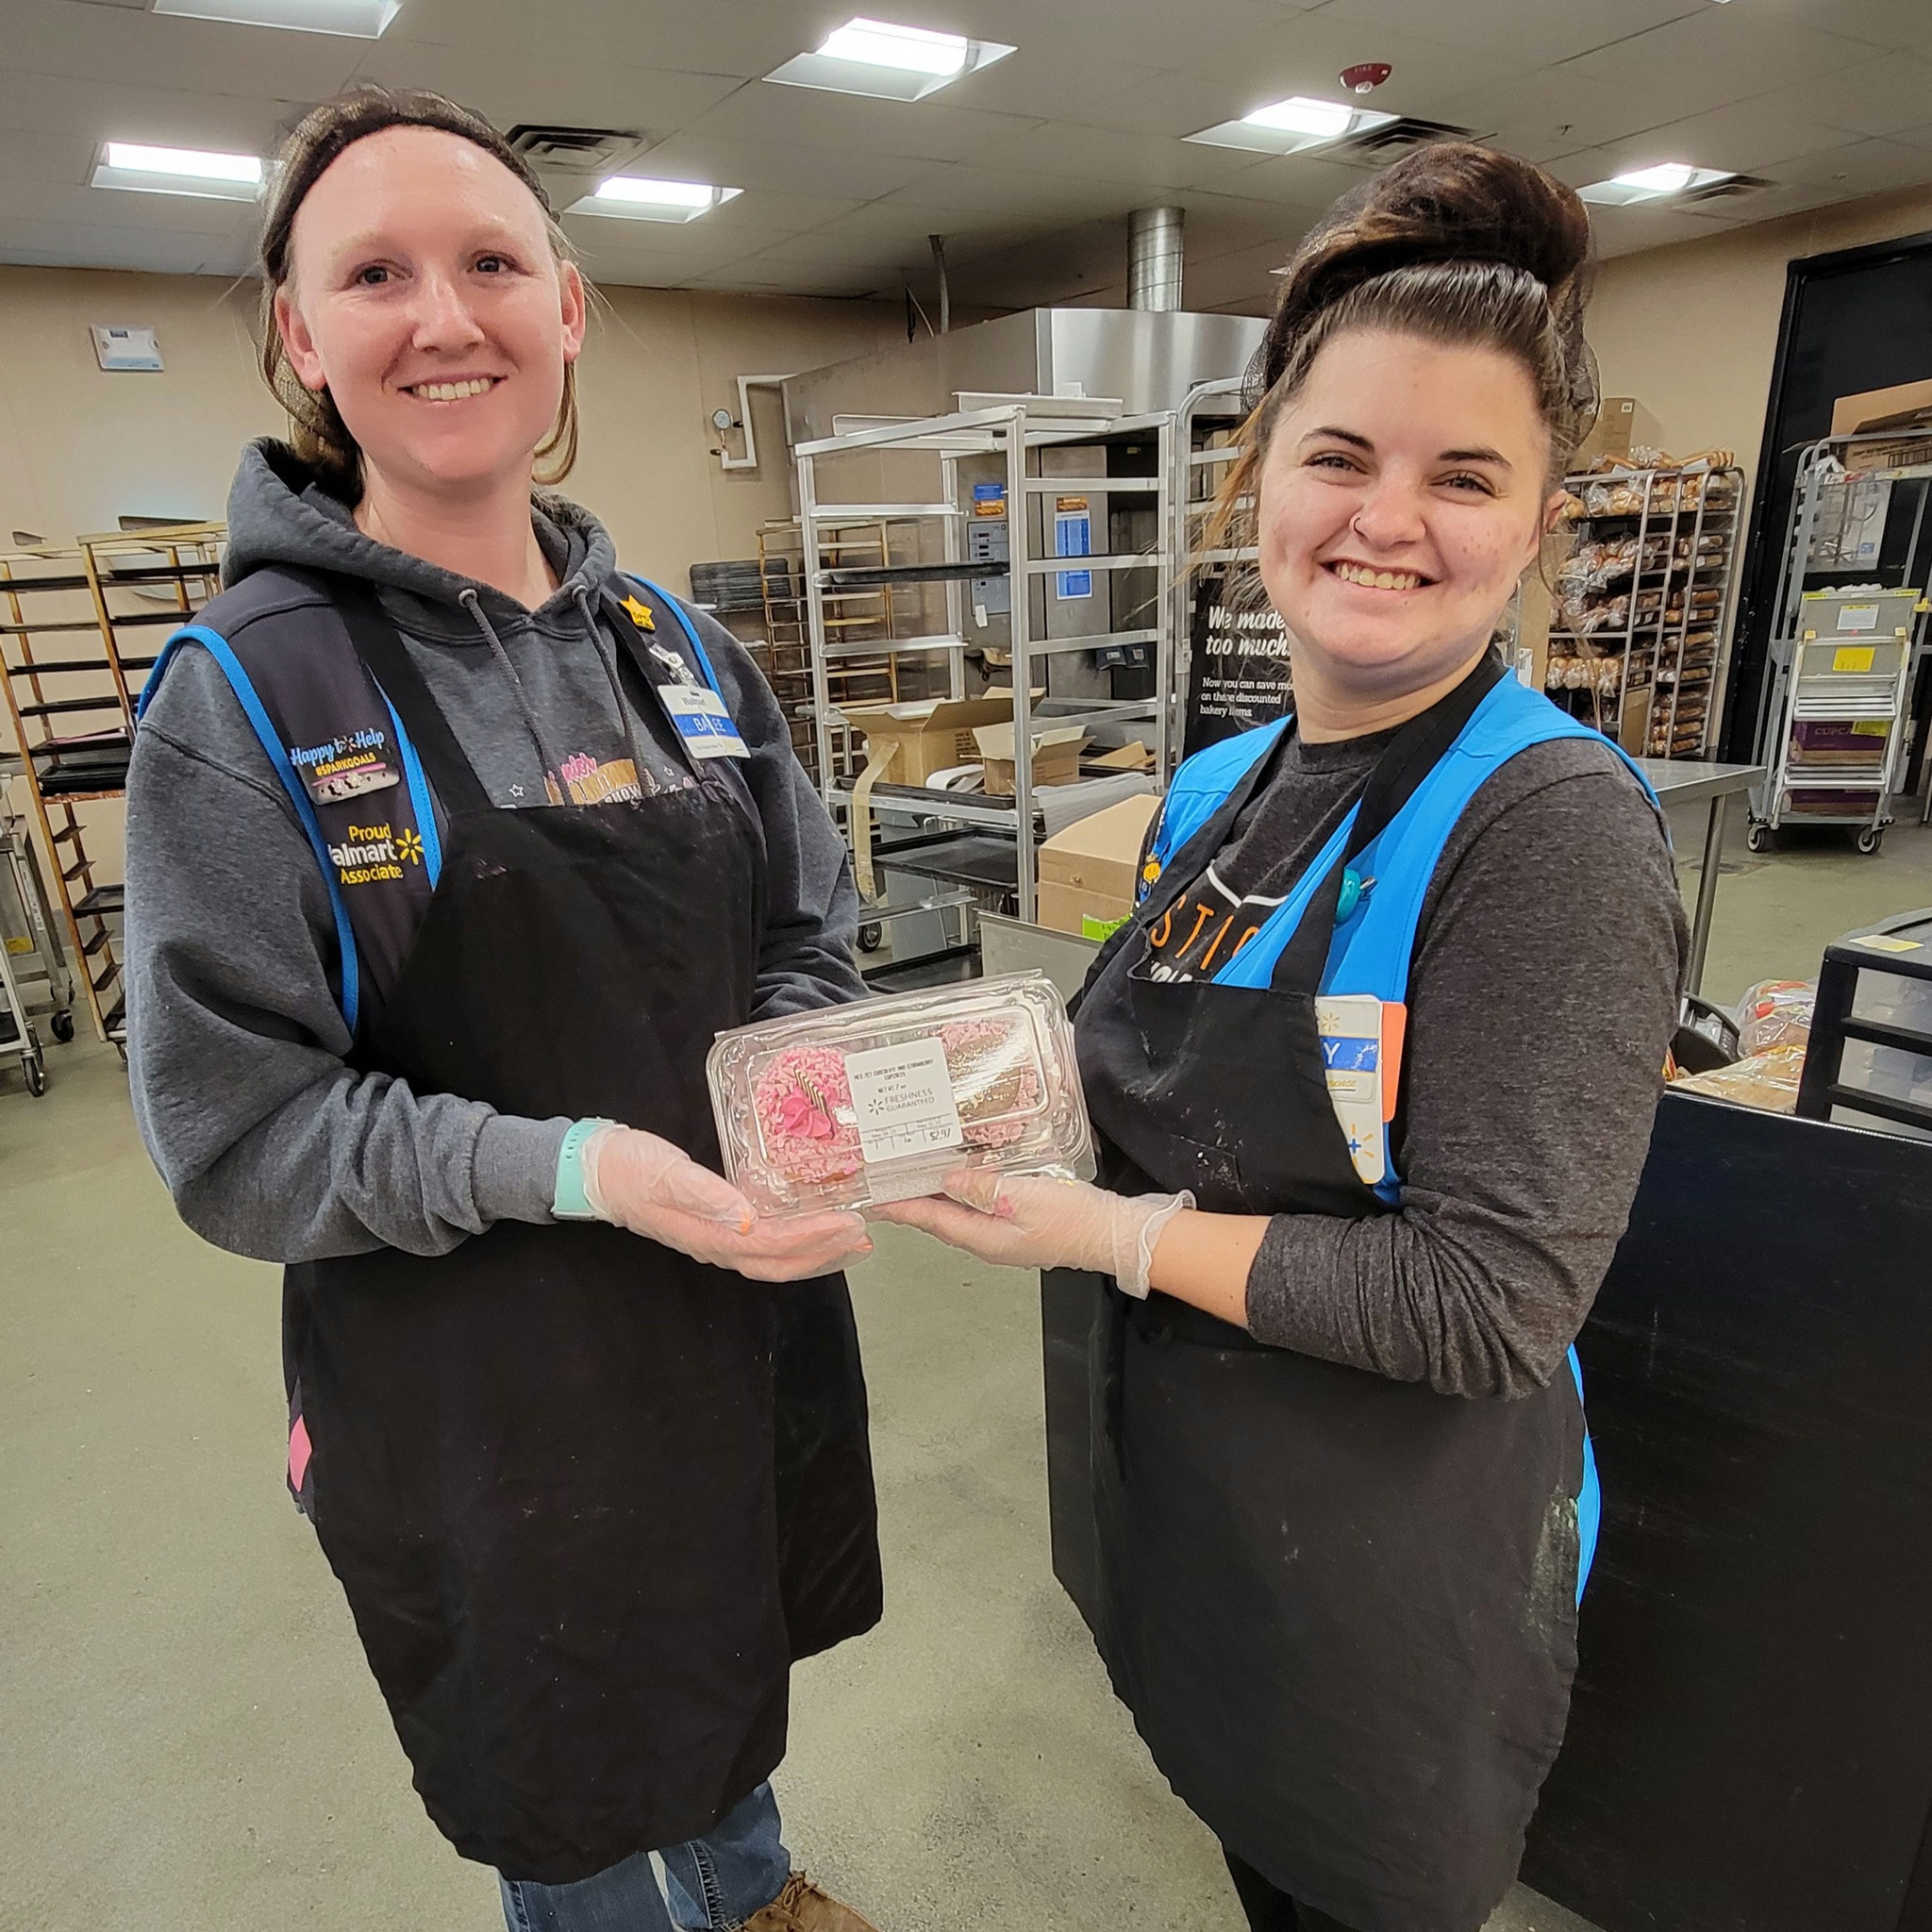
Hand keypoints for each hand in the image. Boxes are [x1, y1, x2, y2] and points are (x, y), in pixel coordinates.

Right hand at [582, 1125, 871, 1281]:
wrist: (595, 1171)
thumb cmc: (630, 1167)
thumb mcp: (667, 1174)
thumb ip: (705, 1194)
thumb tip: (745, 1219)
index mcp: (709, 1235)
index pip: (772, 1244)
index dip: (812, 1237)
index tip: (848, 1222)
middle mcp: (716, 1246)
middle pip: (779, 1261)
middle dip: (824, 1251)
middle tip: (864, 1235)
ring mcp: (714, 1240)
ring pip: (772, 1258)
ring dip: (813, 1252)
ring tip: (850, 1239)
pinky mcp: (714, 1227)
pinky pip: (761, 1244)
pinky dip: (792, 1240)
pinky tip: (810, 1226)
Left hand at [870, 1167, 1192, 1296]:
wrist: (1113, 1235)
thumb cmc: (1071, 1218)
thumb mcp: (1023, 1197)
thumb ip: (982, 1188)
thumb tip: (946, 1180)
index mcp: (982, 1238)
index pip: (931, 1220)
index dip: (900, 1207)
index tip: (872, 1199)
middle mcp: (987, 1241)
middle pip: (939, 1219)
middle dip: (911, 1201)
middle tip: (886, 1181)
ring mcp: (1003, 1237)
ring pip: (958, 1215)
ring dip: (934, 1197)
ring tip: (914, 1176)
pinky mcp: (1019, 1227)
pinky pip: (978, 1210)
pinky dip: (961, 1194)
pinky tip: (961, 1179)